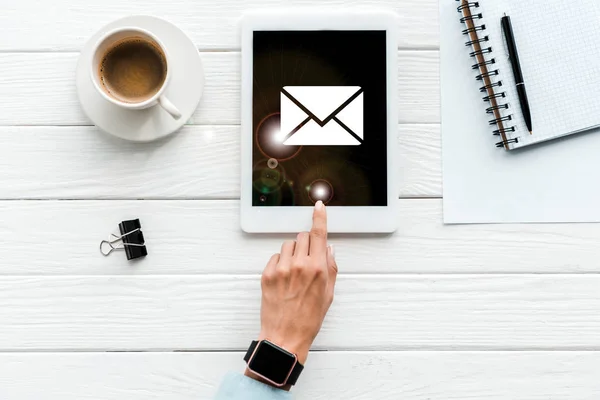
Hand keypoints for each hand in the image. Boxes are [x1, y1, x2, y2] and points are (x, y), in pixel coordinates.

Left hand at [252, 201, 337, 367]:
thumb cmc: (308, 319)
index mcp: (317, 269)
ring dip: (293, 253)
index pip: (319, 234)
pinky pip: (275, 257)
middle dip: (307, 243)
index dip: (319, 217)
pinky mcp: (267, 274)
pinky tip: (284, 279)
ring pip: (288, 245)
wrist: (285, 336)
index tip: (318, 206)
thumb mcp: (328, 294)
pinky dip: (280, 263)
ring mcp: (281, 269)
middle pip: (303, 236)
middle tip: (307, 259)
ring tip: (294, 273)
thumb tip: (328, 249)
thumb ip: (330, 268)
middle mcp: (299, 265)